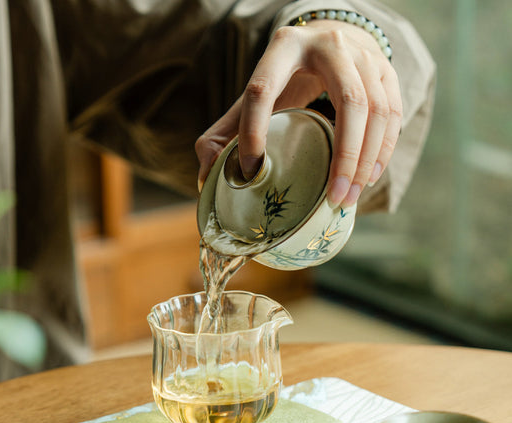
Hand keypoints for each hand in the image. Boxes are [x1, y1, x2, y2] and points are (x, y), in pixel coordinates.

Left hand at [196, 19, 401, 207]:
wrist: (329, 44)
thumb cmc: (285, 80)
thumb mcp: (251, 98)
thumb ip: (224, 133)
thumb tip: (208, 175)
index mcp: (283, 48)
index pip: (263, 90)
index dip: (253, 132)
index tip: (252, 171)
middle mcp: (329, 44)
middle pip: (348, 101)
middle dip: (344, 157)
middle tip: (334, 198)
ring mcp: (364, 55)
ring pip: (377, 110)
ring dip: (367, 160)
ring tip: (351, 196)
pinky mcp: (386, 69)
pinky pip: (394, 113)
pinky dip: (384, 149)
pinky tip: (369, 177)